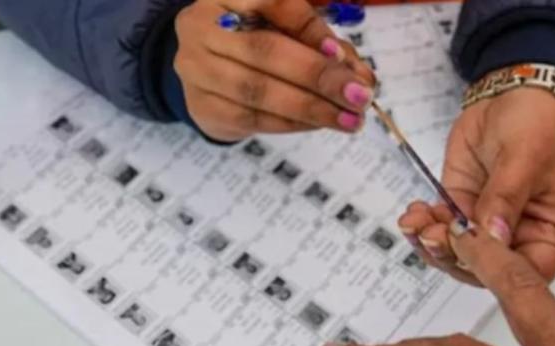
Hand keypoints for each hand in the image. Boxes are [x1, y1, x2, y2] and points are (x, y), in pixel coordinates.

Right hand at [174, 0, 374, 141]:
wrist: (206, 74)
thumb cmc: (255, 42)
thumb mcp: (283, 28)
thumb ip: (319, 43)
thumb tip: (358, 74)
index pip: (273, 3)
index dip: (311, 29)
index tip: (343, 54)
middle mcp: (201, 25)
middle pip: (266, 50)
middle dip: (319, 76)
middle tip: (359, 96)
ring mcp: (195, 68)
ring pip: (259, 91)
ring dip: (311, 108)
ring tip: (348, 119)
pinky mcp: (201, 106)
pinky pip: (252, 119)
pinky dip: (292, 123)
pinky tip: (319, 124)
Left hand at [399, 87, 554, 283]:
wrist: (508, 95)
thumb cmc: (533, 125)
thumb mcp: (523, 159)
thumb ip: (505, 199)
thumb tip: (492, 236)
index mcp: (548, 236)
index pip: (524, 274)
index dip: (494, 272)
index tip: (468, 250)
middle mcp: (516, 239)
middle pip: (482, 270)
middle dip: (451, 255)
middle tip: (431, 234)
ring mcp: (484, 227)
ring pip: (454, 254)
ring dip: (430, 242)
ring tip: (416, 220)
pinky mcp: (459, 210)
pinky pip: (438, 230)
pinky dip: (422, 226)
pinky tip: (414, 212)